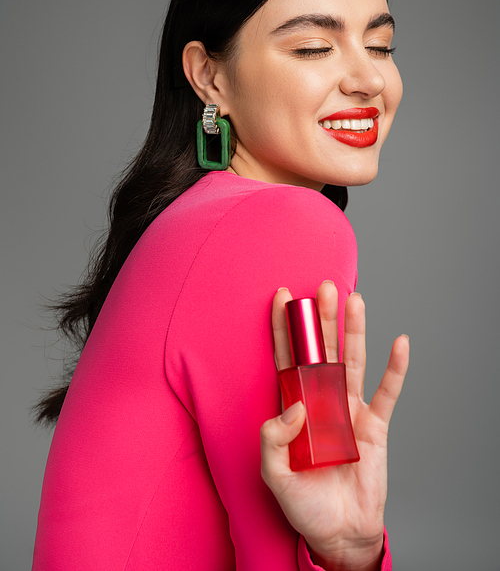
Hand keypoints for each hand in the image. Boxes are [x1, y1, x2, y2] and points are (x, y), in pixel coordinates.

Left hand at [260, 281, 408, 570]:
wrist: (338, 533)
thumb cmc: (303, 503)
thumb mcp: (274, 474)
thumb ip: (271, 439)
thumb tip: (293, 404)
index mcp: (296, 406)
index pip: (288, 358)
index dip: (285, 329)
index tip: (283, 296)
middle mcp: (322, 400)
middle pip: (322, 350)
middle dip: (323, 319)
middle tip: (325, 287)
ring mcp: (350, 410)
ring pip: (353, 361)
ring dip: (355, 331)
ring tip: (355, 300)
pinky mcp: (375, 426)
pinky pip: (387, 392)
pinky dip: (395, 369)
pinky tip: (399, 343)